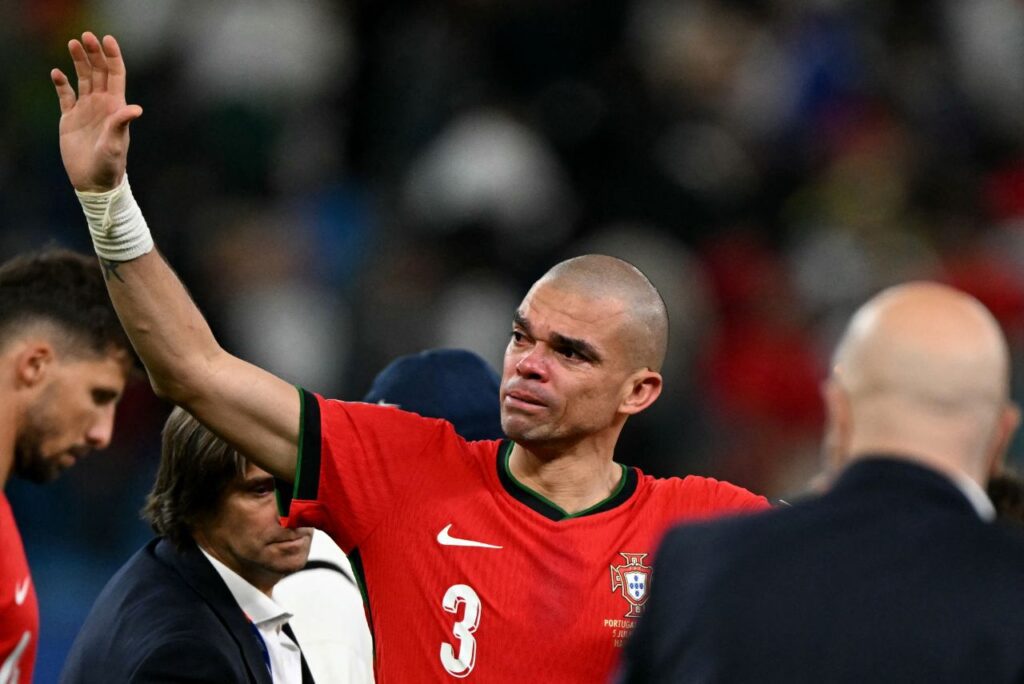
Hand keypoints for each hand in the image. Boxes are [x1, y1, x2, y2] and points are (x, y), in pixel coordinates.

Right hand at [51, 32, 142, 191]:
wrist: (94, 182)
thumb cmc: (110, 165)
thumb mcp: (116, 144)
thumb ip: (121, 124)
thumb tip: (136, 109)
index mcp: (115, 107)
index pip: (116, 75)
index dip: (113, 57)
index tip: (107, 39)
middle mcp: (102, 104)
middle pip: (99, 72)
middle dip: (94, 53)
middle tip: (86, 36)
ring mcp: (86, 110)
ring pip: (83, 78)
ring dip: (79, 61)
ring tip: (73, 43)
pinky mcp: (70, 118)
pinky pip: (65, 95)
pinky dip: (61, 83)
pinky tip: (57, 73)